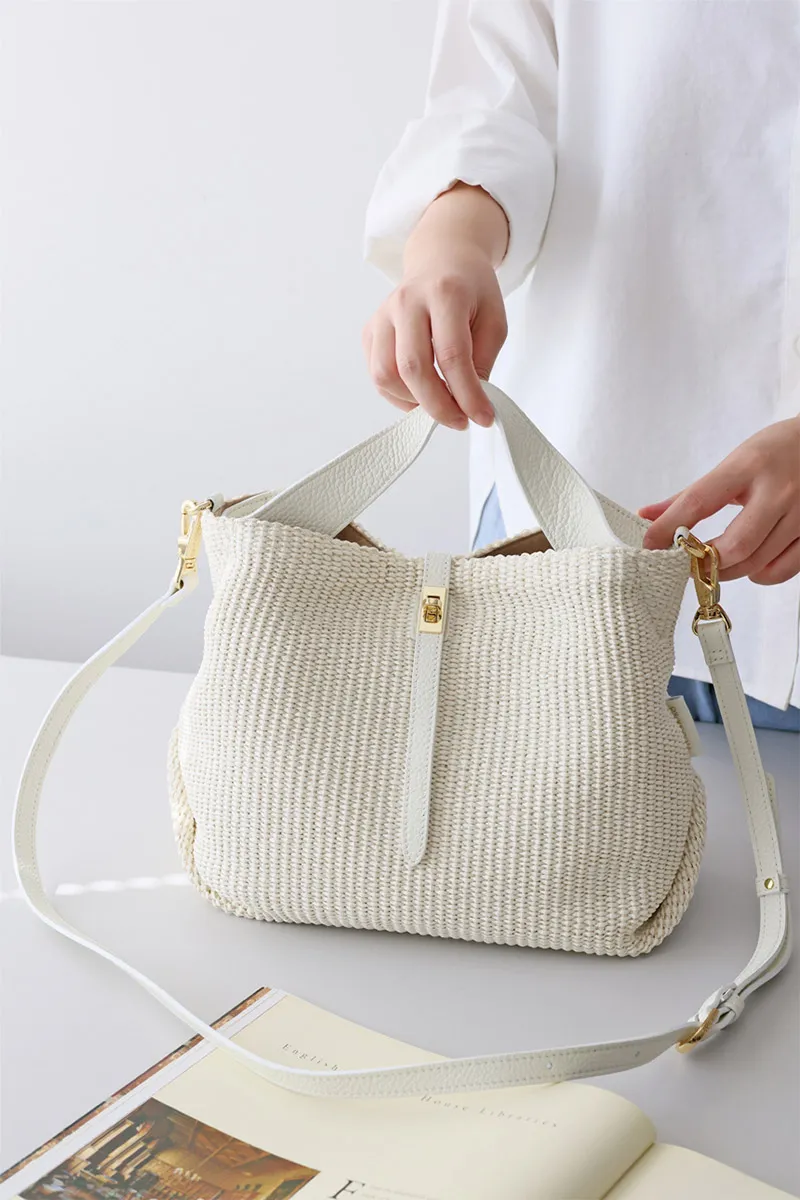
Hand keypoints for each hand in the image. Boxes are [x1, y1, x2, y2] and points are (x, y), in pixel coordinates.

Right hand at [362, 183, 508, 429]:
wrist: (442, 260)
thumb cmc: (471, 291)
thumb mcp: (494, 319)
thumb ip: (482, 360)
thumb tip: (469, 402)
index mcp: (444, 293)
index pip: (452, 355)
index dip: (467, 394)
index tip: (482, 417)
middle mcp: (407, 301)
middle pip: (413, 367)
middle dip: (438, 406)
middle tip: (459, 421)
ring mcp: (383, 315)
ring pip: (386, 375)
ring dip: (414, 402)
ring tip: (440, 404)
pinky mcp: (371, 330)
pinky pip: (377, 374)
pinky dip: (398, 395)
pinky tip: (420, 394)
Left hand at [640, 416, 799, 583]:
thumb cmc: (777, 451)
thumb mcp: (735, 461)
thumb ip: (692, 493)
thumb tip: (646, 515)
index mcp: (749, 466)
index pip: (698, 502)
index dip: (668, 528)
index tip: (650, 544)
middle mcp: (778, 491)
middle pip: (734, 545)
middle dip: (704, 562)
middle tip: (688, 562)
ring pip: (757, 562)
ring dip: (728, 571)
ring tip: (716, 563)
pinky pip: (782, 570)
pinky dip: (760, 575)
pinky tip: (751, 564)